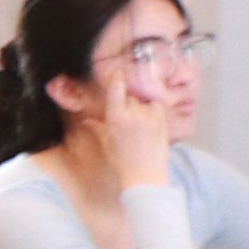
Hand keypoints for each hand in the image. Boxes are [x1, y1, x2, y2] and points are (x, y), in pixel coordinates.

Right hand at [96, 78, 182, 193]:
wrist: (145, 176)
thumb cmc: (122, 161)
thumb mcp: (106, 143)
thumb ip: (97, 127)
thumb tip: (86, 120)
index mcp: (116, 117)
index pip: (116, 89)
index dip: (116, 78)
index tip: (116, 72)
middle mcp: (134, 113)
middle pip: (129, 98)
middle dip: (126, 103)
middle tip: (124, 117)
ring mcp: (150, 116)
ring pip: (142, 102)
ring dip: (139, 108)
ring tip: (138, 124)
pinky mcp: (163, 120)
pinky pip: (155, 107)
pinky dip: (151, 111)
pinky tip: (148, 123)